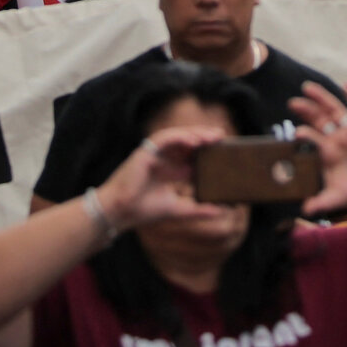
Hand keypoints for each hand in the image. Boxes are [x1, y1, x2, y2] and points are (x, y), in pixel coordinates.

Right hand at [94, 125, 240, 230]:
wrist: (120, 212)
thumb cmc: (144, 210)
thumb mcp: (179, 208)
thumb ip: (200, 209)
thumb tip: (223, 210)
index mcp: (170, 170)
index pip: (192, 156)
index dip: (207, 151)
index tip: (225, 150)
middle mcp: (163, 159)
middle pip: (187, 143)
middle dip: (204, 138)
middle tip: (222, 137)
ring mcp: (154, 153)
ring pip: (177, 137)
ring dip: (195, 134)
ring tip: (211, 136)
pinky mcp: (145, 151)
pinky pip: (164, 138)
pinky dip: (179, 137)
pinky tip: (193, 140)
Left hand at [290, 82, 346, 217]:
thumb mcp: (339, 196)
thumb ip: (322, 202)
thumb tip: (305, 211)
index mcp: (327, 151)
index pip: (313, 138)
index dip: (305, 134)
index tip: (297, 133)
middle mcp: (336, 137)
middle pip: (318, 118)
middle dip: (306, 110)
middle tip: (293, 103)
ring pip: (334, 109)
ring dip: (322, 98)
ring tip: (309, 88)